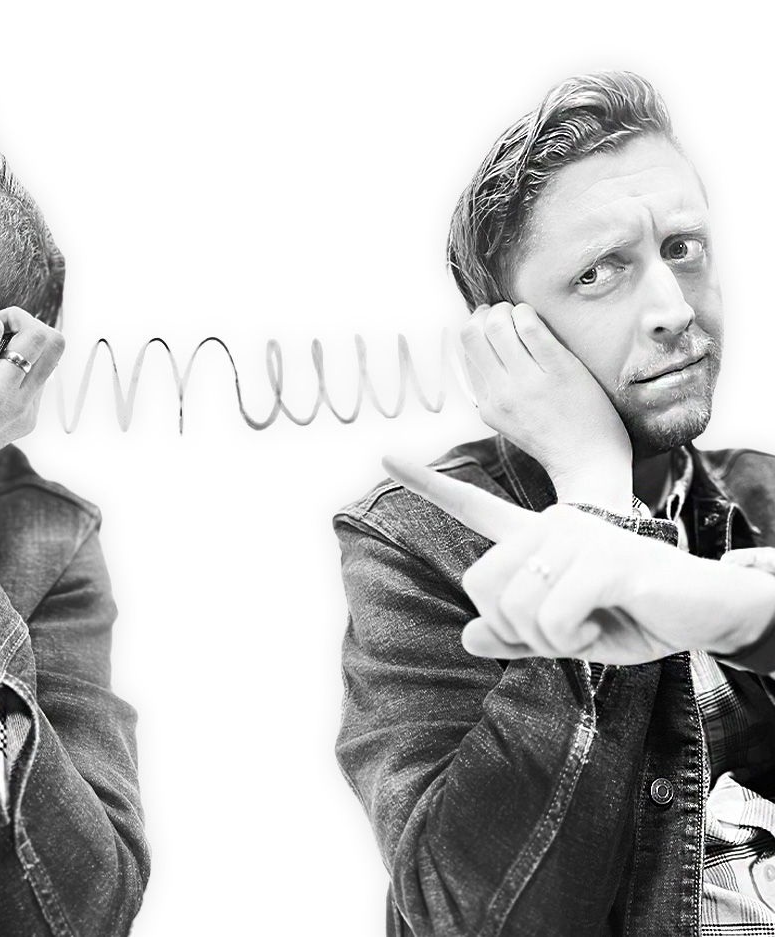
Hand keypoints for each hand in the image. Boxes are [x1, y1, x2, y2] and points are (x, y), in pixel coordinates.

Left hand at [382, 456, 774, 664]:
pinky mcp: (605, 558)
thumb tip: (468, 638)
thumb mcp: (569, 634)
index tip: (386, 454)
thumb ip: (518, 635)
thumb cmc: (635, 616)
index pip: (474, 506)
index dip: (429, 484)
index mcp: (537, 536)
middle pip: (480, 583)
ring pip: (513, 605)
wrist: (706, 611)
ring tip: (592, 620)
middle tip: (565, 627)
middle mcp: (551, 523)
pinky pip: (551, 617)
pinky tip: (607, 621)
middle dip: (514, 625)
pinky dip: (576, 638)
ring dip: (549, 636)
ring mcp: (577, 536)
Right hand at [460, 302, 632, 511]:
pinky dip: (528, 313)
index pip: (466, 354)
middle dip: (485, 315)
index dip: (476, 329)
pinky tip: (537, 318)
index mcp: (488, 406)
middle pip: (471, 334)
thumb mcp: (511, 422)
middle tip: (504, 315)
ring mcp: (528, 382)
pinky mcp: (558, 371)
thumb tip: (490, 348)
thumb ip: (497, 391)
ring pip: (496, 324)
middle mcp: (501, 393)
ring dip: (506, 310)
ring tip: (522, 315)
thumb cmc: (558, 440)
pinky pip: (531, 327)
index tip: (491, 324)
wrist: (590, 465)